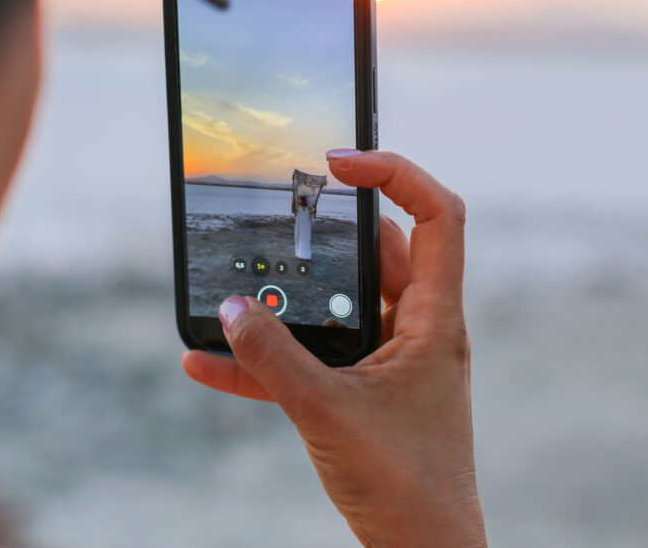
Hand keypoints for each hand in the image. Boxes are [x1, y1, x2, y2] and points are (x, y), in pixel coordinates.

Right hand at [182, 150, 486, 546]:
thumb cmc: (405, 485)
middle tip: (276, 217)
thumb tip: (229, 310)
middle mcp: (416, 327)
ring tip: (233, 294)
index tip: (340, 162)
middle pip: (376, 253)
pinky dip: (268, 356)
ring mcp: (389, 359)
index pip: (436, 216)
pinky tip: (210, 362)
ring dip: (287, 301)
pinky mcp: (361, 390)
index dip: (396, 174)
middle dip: (322, 237)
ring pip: (337, 306)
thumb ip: (274, 359)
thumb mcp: (328, 412)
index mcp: (433, 318)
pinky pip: (312, 356)